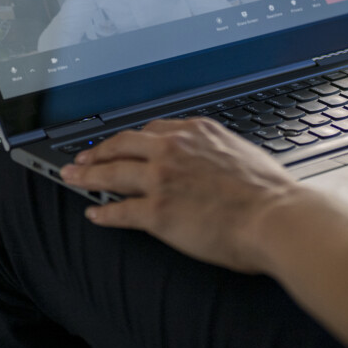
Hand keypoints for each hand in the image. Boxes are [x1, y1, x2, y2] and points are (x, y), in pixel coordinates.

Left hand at [61, 118, 301, 273]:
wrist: (277, 217)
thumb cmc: (271, 194)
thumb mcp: (243, 154)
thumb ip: (218, 152)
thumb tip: (214, 160)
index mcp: (197, 132)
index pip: (152, 130)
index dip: (131, 139)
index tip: (122, 144)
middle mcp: (174, 150)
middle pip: (122, 144)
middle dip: (97, 151)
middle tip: (81, 158)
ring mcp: (162, 180)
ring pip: (112, 173)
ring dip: (87, 176)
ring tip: (71, 178)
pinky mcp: (158, 212)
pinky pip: (119, 211)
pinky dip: (103, 213)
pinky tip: (94, 214)